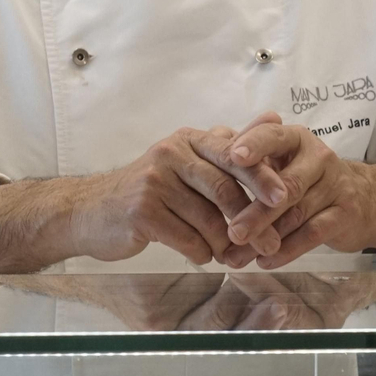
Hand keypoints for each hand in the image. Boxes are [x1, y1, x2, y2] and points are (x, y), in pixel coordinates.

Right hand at [68, 119, 292, 265]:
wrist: (90, 212)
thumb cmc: (149, 190)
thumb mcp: (186, 162)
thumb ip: (227, 147)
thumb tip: (273, 119)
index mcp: (187, 140)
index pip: (233, 154)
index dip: (262, 176)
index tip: (285, 198)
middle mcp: (170, 154)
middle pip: (223, 187)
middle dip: (251, 220)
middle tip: (269, 244)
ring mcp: (153, 182)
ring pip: (208, 219)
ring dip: (226, 244)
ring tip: (233, 256)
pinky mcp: (142, 212)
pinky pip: (188, 239)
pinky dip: (201, 253)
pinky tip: (202, 256)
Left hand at [198, 119, 375, 268]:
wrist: (364, 199)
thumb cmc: (307, 178)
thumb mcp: (281, 162)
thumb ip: (249, 161)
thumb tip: (208, 163)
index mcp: (296, 139)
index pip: (273, 136)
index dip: (254, 145)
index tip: (233, 157)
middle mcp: (318, 157)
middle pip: (286, 185)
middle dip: (256, 211)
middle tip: (232, 233)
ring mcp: (335, 186)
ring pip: (296, 214)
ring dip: (265, 237)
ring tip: (236, 257)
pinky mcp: (345, 214)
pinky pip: (313, 233)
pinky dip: (287, 250)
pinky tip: (265, 261)